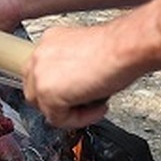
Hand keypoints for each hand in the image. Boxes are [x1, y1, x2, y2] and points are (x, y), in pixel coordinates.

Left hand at [23, 22, 140, 128]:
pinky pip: (58, 119)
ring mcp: (40, 75)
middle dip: (58, 102)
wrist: (125, 48)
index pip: (40, 72)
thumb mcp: (85, 54)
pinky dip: (80, 119)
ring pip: (44, 107)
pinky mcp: (48, 94)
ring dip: (69, 112)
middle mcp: (39, 55)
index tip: (74, 93)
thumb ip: (70, 68)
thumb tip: (71, 88)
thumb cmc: (117, 48)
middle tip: (83, 103)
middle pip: (35, 91)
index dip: (58, 87)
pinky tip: (98, 108)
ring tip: (94, 105)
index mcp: (48, 41)